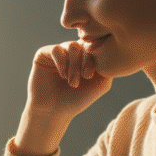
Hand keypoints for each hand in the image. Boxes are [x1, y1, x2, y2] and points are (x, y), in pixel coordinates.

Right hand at [12, 41, 111, 155]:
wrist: (53, 111)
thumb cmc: (77, 100)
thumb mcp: (101, 84)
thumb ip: (110, 67)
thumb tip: (112, 48)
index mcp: (87, 56)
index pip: (96, 45)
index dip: (96, 57)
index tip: (91, 76)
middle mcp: (73, 51)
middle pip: (85, 44)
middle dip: (86, 61)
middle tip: (85, 78)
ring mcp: (59, 51)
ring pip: (72, 46)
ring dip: (75, 65)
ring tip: (73, 82)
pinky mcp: (44, 54)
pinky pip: (56, 49)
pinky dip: (62, 62)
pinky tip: (62, 75)